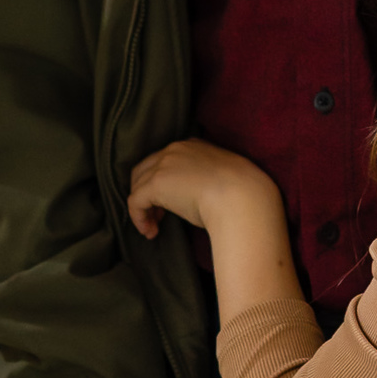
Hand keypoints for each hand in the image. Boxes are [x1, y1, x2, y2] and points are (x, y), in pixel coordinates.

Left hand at [128, 138, 280, 238]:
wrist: (241, 195)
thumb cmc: (238, 191)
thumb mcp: (220, 177)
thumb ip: (203, 178)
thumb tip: (193, 197)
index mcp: (192, 145)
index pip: (165, 160)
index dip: (163, 182)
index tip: (170, 203)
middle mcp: (174, 149)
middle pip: (145, 170)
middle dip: (147, 193)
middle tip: (159, 216)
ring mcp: (163, 164)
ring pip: (138, 185)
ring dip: (143, 207)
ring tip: (154, 227)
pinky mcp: (155, 183)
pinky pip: (135, 202)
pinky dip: (139, 218)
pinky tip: (150, 232)